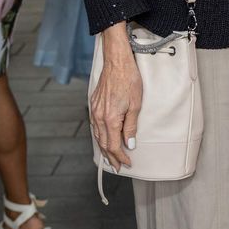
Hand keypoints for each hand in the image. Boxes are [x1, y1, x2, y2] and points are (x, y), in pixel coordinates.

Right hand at [90, 28, 141, 170]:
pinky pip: (95, 126)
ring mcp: (94, 110)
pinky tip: (103, 139)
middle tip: (118, 166)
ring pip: (97, 135)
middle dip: (111, 157)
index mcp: (110, 119)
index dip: (120, 157)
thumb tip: (129, 144)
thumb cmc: (129, 80)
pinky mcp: (93, 104)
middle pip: (103, 143)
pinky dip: (99, 136)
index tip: (127, 163)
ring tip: (110, 158)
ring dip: (104, 148)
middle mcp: (98, 117)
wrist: (117, 62)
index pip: (113, 145)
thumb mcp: (135, 105)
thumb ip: (131, 126)